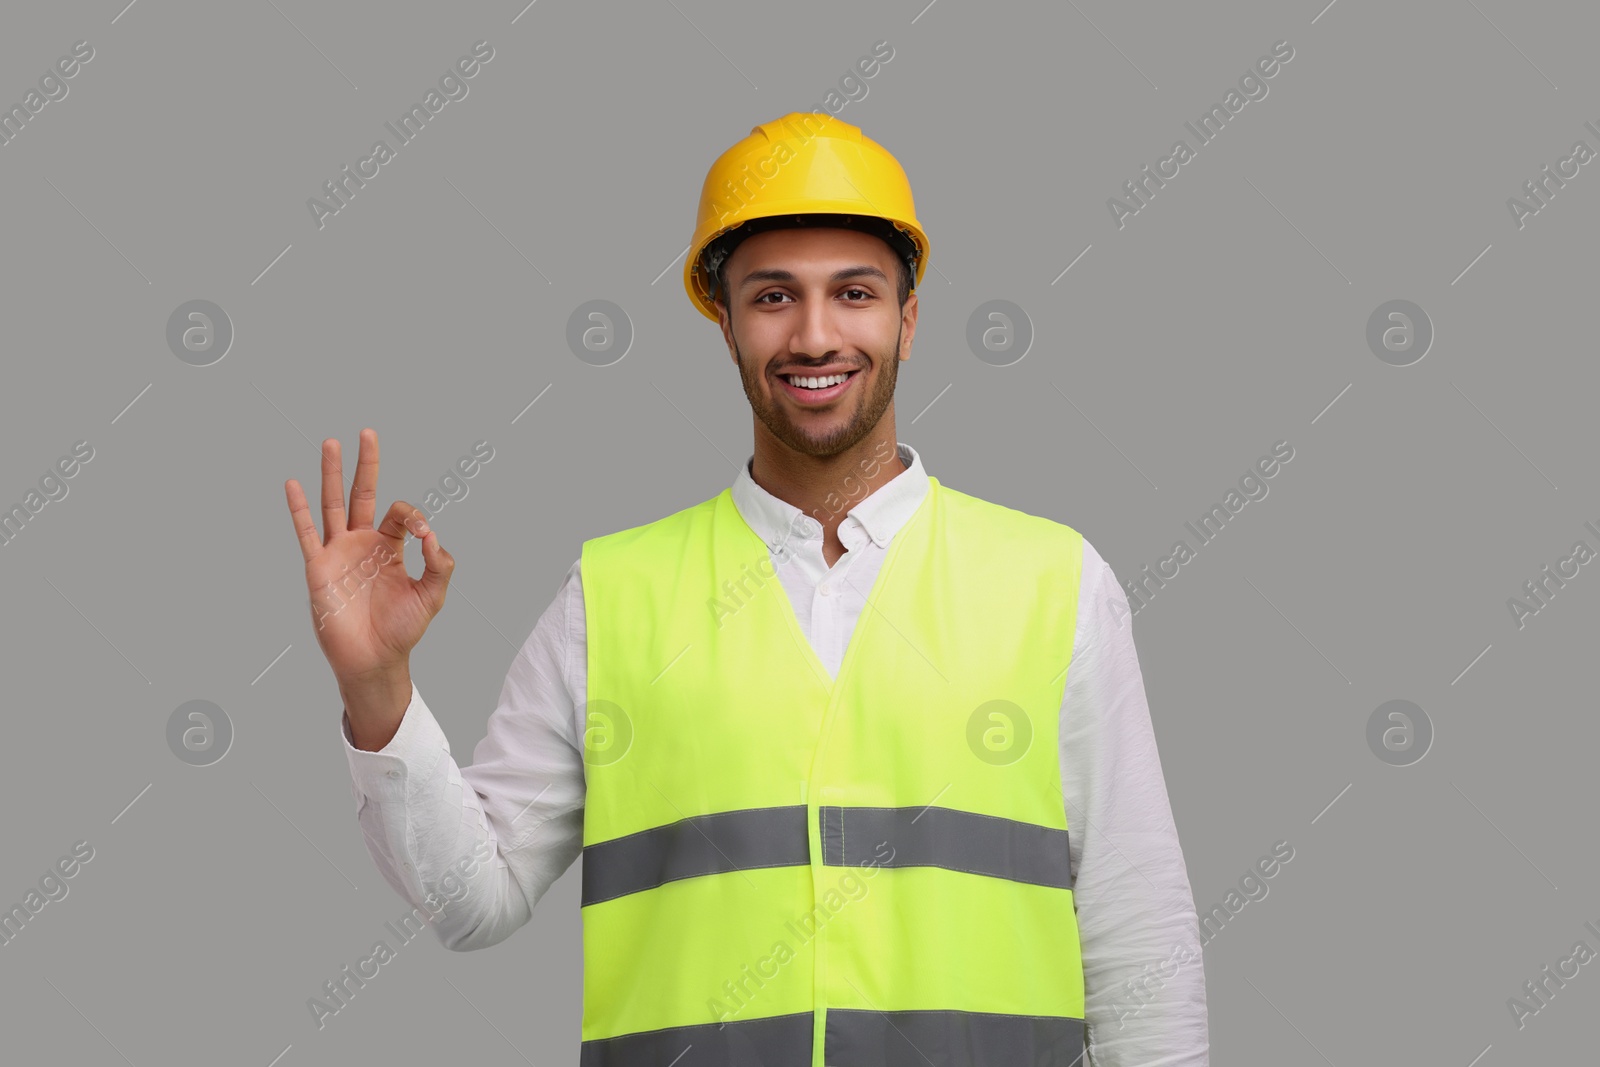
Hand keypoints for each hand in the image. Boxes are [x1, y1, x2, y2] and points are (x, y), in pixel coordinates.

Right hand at [284, 428, 453, 685]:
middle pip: (362, 495)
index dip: (415, 516)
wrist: (374, 659)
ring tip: (332, 442)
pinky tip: (292, 484)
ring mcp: (339, 553)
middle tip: (367, 432)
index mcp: (390, 548)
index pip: (400, 514)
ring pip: (333, 504)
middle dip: (366, 465)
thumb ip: (440, 564)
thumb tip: (433, 535)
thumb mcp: (432, 595)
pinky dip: (298, 509)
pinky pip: (306, 533)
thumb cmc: (402, 630)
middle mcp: (362, 544)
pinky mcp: (319, 567)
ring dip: (332, 474)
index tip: (424, 535)